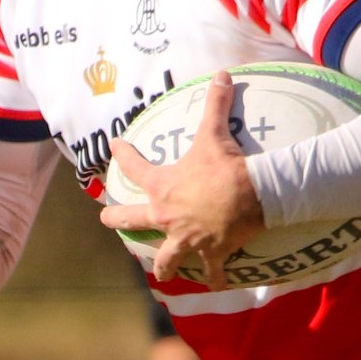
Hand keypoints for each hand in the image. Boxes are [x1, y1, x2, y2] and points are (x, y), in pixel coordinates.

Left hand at [98, 71, 263, 286]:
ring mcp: (187, 238)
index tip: (113, 146)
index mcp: (163, 187)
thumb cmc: (228, 166)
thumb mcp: (216, 133)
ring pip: (166, 259)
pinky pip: (212, 272)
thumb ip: (216, 104)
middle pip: (133, 219)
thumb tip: (222, 74)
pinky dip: (216, 279)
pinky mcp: (211, 253)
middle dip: (116, 218)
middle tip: (105, 217)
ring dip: (162, 265)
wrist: (255, 195)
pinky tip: (217, 286)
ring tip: (160, 270)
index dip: (122, 155)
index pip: (134, 168)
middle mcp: (167, 216)